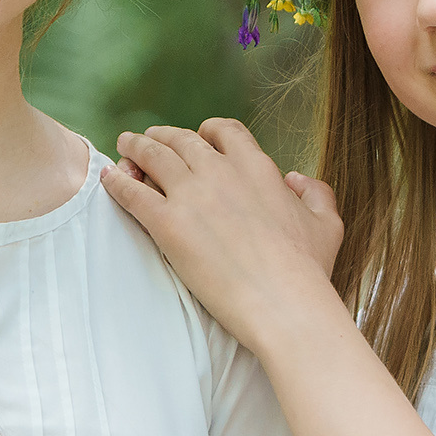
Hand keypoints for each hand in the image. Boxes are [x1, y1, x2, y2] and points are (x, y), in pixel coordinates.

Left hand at [103, 119, 343, 347]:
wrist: (285, 303)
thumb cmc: (309, 271)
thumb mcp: (326, 225)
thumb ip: (316, 193)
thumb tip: (296, 179)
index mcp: (257, 168)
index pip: (225, 131)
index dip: (208, 132)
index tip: (198, 137)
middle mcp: (222, 171)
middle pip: (182, 140)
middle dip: (163, 135)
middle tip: (148, 138)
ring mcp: (192, 195)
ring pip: (153, 157)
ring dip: (136, 148)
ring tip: (125, 145)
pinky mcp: (168, 224)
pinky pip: (133, 194)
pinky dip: (117, 183)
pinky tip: (108, 179)